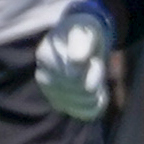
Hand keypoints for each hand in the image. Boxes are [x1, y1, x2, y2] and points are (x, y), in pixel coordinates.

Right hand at [34, 0, 116, 121]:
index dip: (92, 67)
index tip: (92, 57)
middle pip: (82, 90)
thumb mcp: (85, 30)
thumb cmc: (85, 32)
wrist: (84, 41)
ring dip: (97, 92)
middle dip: (96, 77)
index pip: (75, 76)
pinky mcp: (61, 103)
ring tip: (96, 78)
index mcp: (45, 57)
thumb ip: (81, 43)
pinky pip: (84, 113)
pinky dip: (96, 106)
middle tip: (95, 65)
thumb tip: (77, 60)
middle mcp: (44, 77)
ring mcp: (51, 92)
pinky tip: (100, 95)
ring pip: (84, 103)